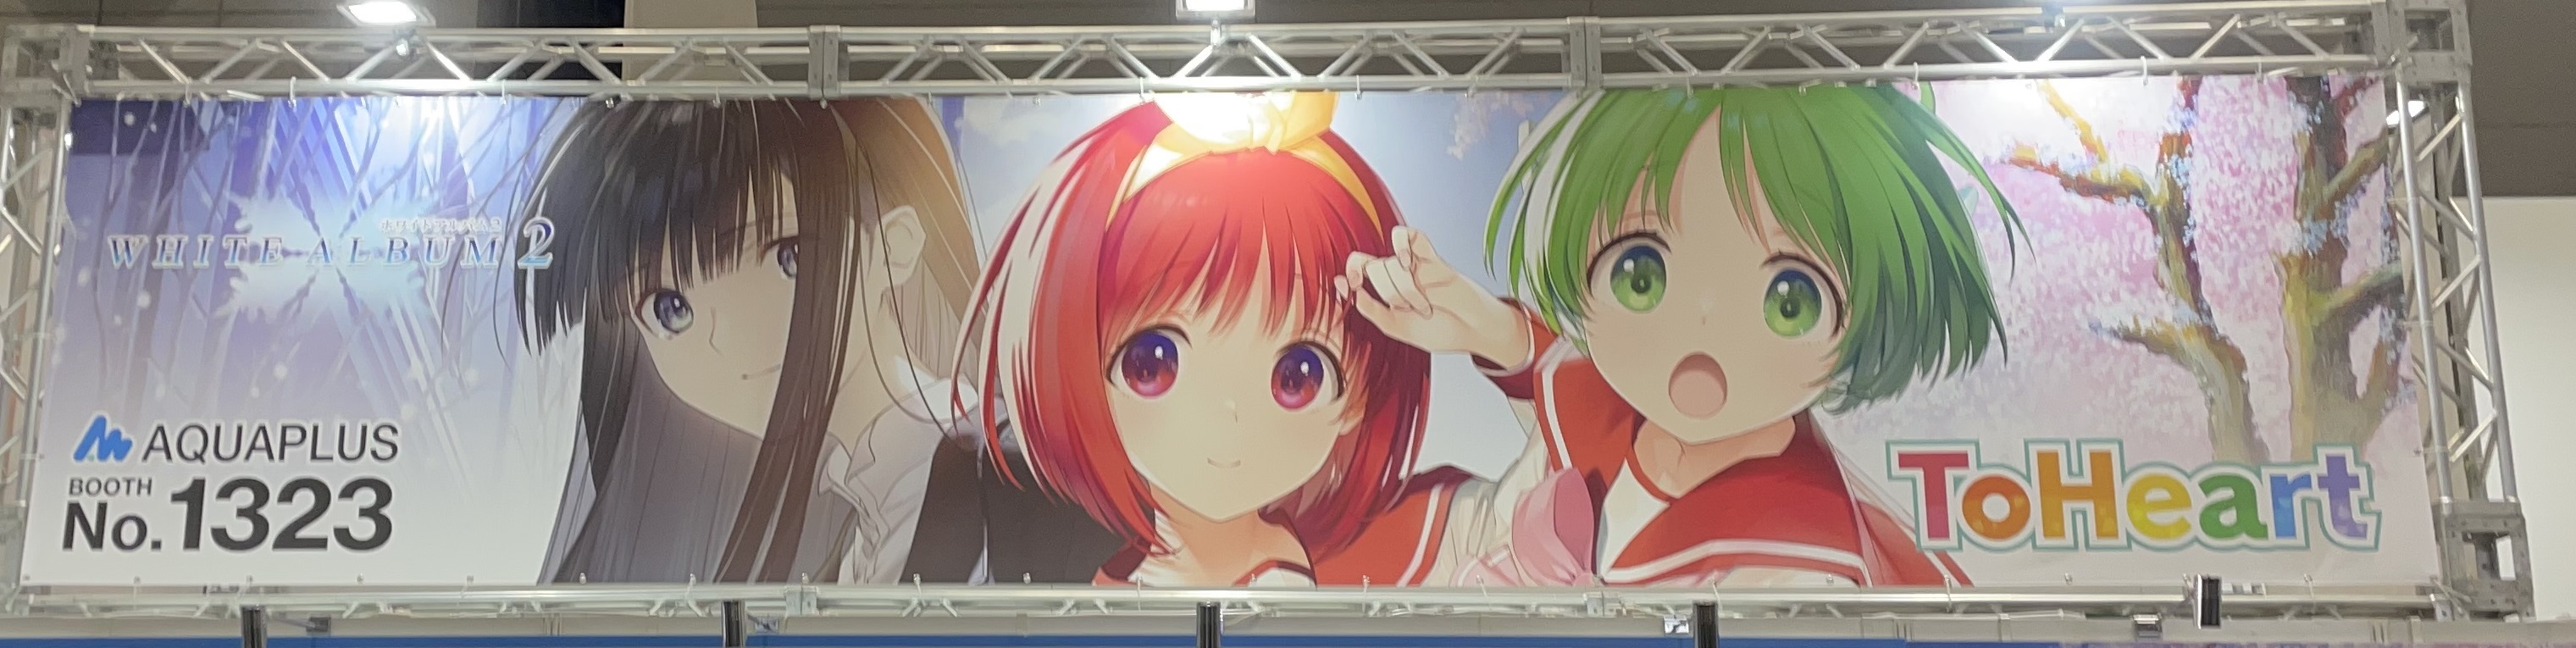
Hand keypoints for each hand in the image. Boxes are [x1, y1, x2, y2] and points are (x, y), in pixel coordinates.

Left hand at [1337, 227, 1532, 367]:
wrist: (1474, 332)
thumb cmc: (1441, 331)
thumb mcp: (1397, 327)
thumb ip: (1370, 310)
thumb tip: (1346, 288)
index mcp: (1387, 292)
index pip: (1359, 270)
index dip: (1351, 273)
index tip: (1349, 284)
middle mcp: (1400, 276)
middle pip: (1375, 268)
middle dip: (1387, 291)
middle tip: (1407, 307)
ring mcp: (1416, 265)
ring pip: (1390, 259)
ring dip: (1401, 284)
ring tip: (1420, 301)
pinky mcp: (1433, 258)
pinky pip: (1411, 235)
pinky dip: (1403, 245)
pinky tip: (1409, 263)